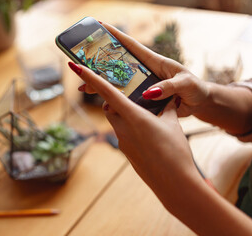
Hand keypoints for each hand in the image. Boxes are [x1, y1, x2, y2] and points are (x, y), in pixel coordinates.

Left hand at [69, 61, 200, 201]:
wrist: (174, 184)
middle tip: (133, 98)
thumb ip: (166, 108)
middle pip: (110, 108)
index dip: (90, 77)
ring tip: (149, 121)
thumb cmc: (175, 152)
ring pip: (117, 122)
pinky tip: (150, 138)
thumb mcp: (173, 124)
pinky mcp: (126, 153)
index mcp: (133, 116)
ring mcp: (122, 143)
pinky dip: (132, 131)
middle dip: (116, 101)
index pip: (106, 92)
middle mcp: (122, 128)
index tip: (75, 66)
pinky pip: (124, 136)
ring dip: (125, 116)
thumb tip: (168, 99)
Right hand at [79, 22, 209, 116]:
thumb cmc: (195, 88)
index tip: (101, 26)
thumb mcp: (185, 84)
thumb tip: (149, 92)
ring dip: (102, 84)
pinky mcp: (143, 99)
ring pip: (118, 83)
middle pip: (118, 66)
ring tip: (85, 88)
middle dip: (100, 64)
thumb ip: (169, 87)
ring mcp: (143, 85)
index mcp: (154, 62)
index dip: (116, 35)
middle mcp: (145, 72)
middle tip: (82, 66)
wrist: (199, 104)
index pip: (132, 45)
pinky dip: (114, 100)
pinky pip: (126, 98)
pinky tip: (103, 103)